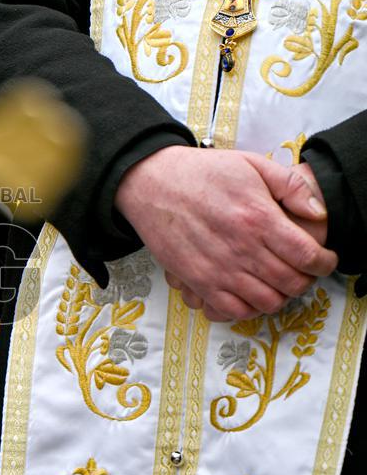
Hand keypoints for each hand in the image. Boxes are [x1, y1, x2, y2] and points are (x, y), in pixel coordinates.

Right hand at [115, 147, 336, 320]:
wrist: (151, 183)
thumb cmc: (201, 172)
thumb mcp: (251, 164)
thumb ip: (290, 185)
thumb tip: (317, 212)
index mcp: (259, 219)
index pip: (308, 256)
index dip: (325, 263)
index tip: (324, 260)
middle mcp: (241, 249)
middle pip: (291, 283)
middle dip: (305, 280)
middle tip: (301, 271)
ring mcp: (217, 269)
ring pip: (266, 302)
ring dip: (279, 296)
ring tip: (275, 282)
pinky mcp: (196, 280)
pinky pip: (233, 310)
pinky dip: (248, 308)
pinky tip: (249, 292)